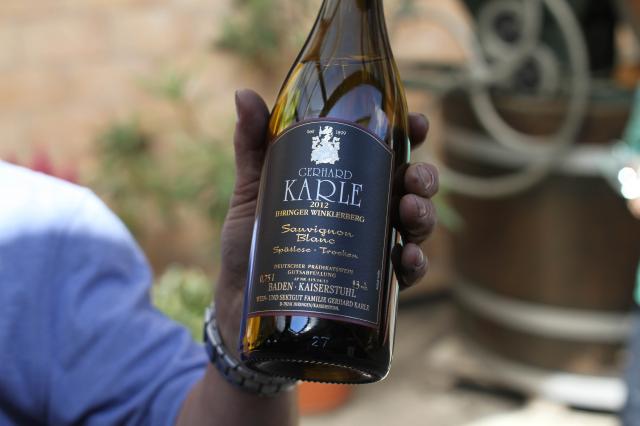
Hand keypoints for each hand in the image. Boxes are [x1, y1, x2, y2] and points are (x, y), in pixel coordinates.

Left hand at [214, 89, 438, 353]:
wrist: (239, 304)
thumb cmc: (250, 244)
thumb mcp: (252, 190)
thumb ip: (253, 145)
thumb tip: (243, 91)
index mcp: (345, 185)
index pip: (386, 155)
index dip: (409, 136)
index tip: (418, 122)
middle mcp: (364, 214)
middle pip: (409, 189)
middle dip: (424, 177)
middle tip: (413, 178)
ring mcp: (369, 249)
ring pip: (415, 228)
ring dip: (424, 216)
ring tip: (409, 212)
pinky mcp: (367, 287)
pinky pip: (403, 276)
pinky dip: (414, 265)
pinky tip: (407, 258)